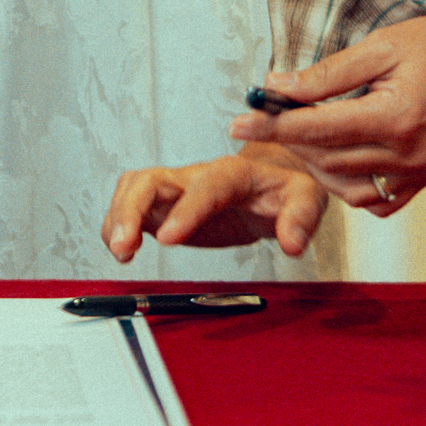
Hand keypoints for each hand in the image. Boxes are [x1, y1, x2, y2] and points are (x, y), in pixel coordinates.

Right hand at [103, 154, 330, 261]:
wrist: (273, 182)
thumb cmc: (287, 188)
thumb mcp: (307, 199)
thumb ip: (301, 218)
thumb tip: (292, 243)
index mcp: (233, 173)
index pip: (206, 186)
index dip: (185, 210)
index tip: (168, 238)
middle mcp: (198, 176)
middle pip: (153, 179)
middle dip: (132, 209)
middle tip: (125, 246)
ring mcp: (177, 190)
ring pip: (134, 188)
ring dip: (119, 217)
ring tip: (121, 252)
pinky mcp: (166, 207)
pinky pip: (131, 206)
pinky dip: (118, 225)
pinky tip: (123, 250)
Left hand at [229, 0, 425, 210]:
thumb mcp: (382, 46)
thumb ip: (328, 73)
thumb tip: (279, 87)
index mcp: (396, 117)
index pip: (317, 130)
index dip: (273, 126)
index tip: (238, 122)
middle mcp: (408, 155)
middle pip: (327, 160)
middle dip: (289, 142)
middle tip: (266, 119)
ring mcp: (419, 173)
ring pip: (346, 188)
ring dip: (316, 166)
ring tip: (302, 136)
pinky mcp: (425, 180)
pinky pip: (376, 201)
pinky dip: (348, 186)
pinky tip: (337, 160)